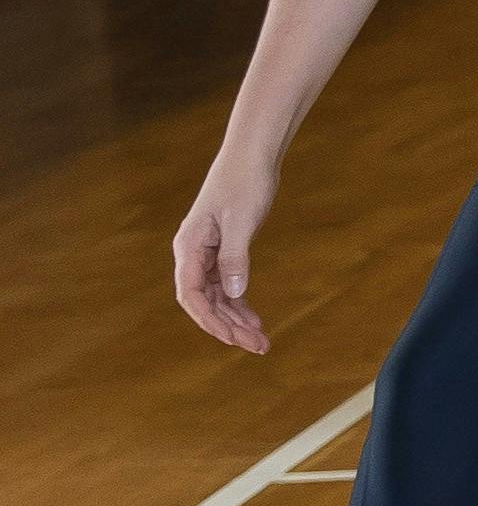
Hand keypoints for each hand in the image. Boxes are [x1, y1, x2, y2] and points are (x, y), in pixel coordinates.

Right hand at [175, 153, 278, 353]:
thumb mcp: (241, 220)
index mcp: (189, 247)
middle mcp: (192, 254)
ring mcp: (206, 254)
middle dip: (228, 327)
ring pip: (216, 297)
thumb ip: (235, 256)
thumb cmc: (244, 183)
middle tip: (258, 347)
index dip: (210, 319)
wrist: (251, 158)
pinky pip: (226, 286)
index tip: (233, 338)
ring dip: (235, 319)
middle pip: (205, 302)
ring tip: (261, 341)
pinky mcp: (222, 250)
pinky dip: (239, 303)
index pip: (191, 295)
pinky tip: (254, 319)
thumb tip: (235, 292)